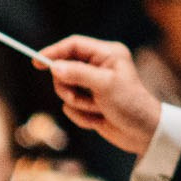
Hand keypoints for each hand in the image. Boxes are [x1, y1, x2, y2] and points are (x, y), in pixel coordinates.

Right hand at [39, 35, 162, 155]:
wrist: (143, 134)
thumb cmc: (131, 105)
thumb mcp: (105, 85)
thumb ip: (78, 74)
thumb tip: (54, 67)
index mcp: (107, 55)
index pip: (74, 45)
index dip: (54, 52)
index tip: (37, 62)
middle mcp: (98, 67)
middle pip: (64, 69)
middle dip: (68, 87)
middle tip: (78, 97)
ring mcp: (92, 86)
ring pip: (65, 90)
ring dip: (78, 104)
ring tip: (96, 109)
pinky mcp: (89, 103)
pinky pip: (70, 107)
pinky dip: (81, 116)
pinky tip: (98, 119)